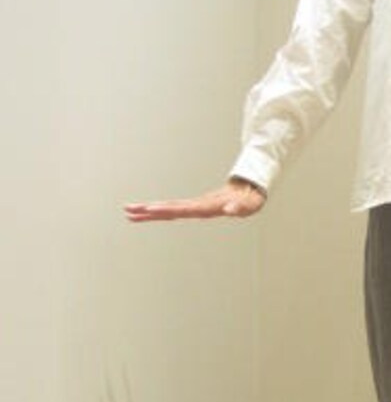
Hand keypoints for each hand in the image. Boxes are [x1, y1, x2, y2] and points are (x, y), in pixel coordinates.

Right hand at [124, 178, 266, 221]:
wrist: (250, 187)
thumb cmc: (251, 199)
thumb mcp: (250, 205)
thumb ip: (240, 207)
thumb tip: (230, 209)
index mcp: (208, 206)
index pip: (184, 208)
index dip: (167, 209)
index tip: (152, 209)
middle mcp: (199, 205)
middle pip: (170, 208)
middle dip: (149, 210)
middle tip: (129, 211)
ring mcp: (196, 205)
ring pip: (170, 208)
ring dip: (150, 211)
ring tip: (130, 213)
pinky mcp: (196, 207)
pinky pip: (175, 210)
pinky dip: (160, 212)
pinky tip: (147, 214)